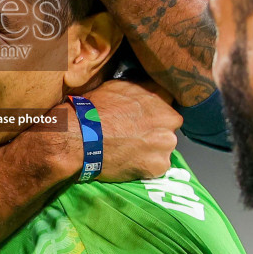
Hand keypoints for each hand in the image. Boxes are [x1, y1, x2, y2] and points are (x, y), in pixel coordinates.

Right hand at [48, 79, 180, 183]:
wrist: (82, 136)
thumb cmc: (96, 110)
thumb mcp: (119, 87)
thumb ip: (140, 89)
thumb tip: (145, 89)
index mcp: (161, 99)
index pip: (167, 105)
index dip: (154, 112)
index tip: (144, 118)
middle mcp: (170, 121)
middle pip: (168, 128)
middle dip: (155, 132)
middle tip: (135, 136)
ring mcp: (166, 145)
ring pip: (163, 148)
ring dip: (151, 150)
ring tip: (130, 150)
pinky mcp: (159, 166)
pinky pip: (156, 167)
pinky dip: (145, 166)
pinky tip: (130, 161)